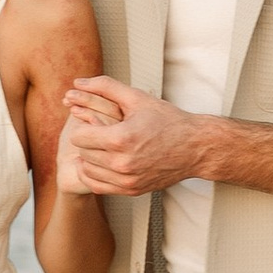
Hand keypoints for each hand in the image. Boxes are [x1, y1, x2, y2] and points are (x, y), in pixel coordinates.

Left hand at [60, 77, 207, 194]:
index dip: (83, 127)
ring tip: (101, 147)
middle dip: (87, 141)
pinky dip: (95, 174)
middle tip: (98, 133)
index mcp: (121, 138)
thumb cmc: (167, 120)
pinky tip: (102, 163)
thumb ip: (105, 87)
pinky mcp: (131, 190)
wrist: (195, 147)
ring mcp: (127, 180)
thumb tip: (77, 82)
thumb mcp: (137, 98)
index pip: (79, 137)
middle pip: (82, 153)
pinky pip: (98, 186)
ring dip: (89, 158)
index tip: (94, 122)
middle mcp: (122, 163)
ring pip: (88, 171)